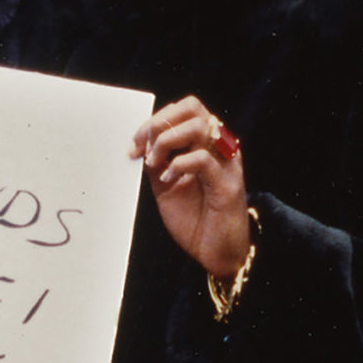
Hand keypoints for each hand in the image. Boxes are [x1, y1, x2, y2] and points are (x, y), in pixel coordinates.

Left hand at [130, 95, 249, 277]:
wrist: (216, 254)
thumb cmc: (195, 219)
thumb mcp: (166, 185)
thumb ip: (157, 162)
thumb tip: (140, 143)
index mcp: (207, 143)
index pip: (185, 109)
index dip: (156, 119)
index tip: (134, 144)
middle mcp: (219, 147)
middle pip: (192, 108)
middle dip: (160, 123)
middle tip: (143, 149)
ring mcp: (226, 163)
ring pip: (199, 126)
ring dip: (167, 141)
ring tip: (155, 164)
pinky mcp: (227, 184)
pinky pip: (202, 159)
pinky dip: (178, 165)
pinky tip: (168, 179)